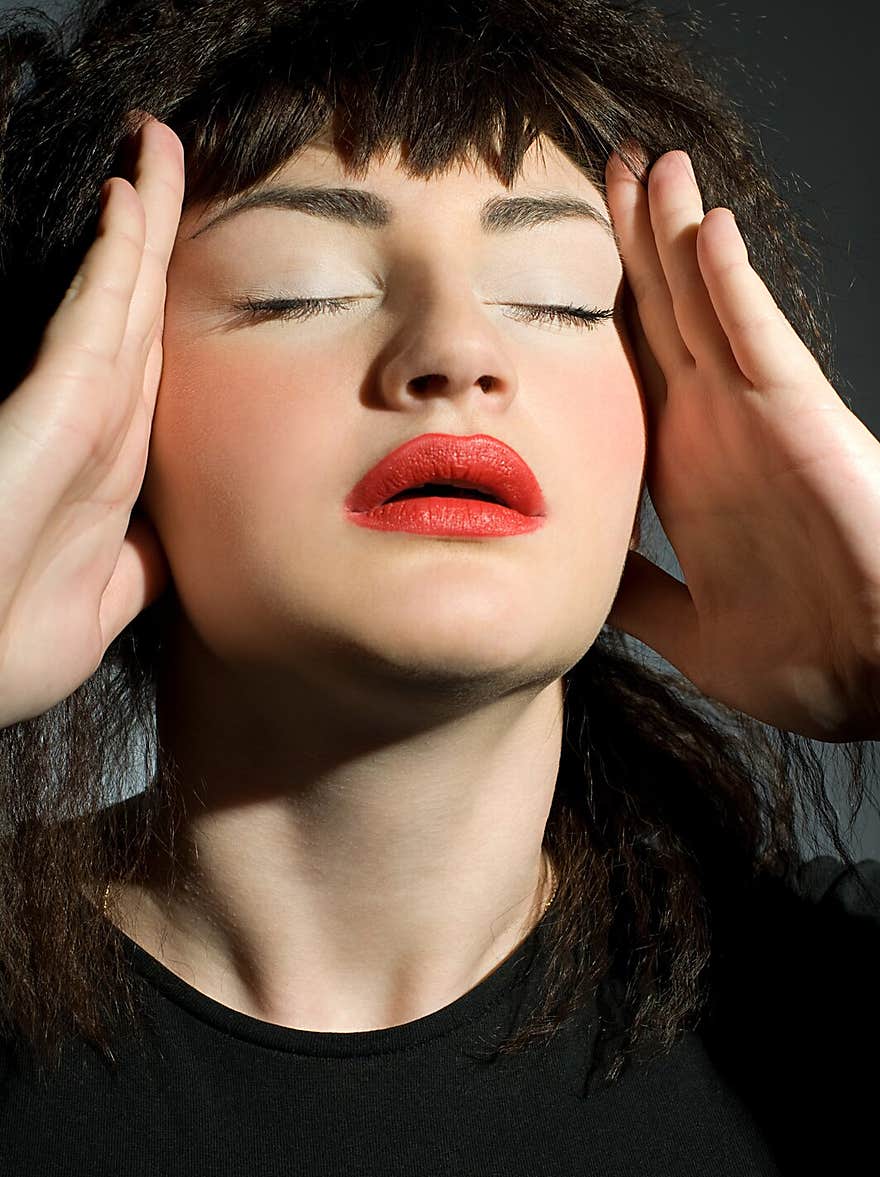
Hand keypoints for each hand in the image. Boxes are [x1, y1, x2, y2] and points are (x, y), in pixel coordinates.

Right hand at [0, 115, 183, 727]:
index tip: (189, 244)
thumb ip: (144, 563)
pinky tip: (132, 203)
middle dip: (156, 235)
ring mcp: (63, 418)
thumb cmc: (6, 649)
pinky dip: (114, 264)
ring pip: (120, 304)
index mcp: (108, 467)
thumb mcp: (102, 606)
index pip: (150, 364)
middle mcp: (88, 430)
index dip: (166, 298)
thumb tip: (181, 538)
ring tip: (160, 146)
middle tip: (170, 153)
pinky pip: (93, 326)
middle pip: (138, 316)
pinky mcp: (44, 417)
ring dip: (143, 224)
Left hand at [603, 145, 879, 740]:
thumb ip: (635, 597)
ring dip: (673, 234)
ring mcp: (759, 420)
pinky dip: (731, 284)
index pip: (629, 373)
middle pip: (663, 317)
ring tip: (639, 166)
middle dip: (629, 247)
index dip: (594, 316)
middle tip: (594, 174)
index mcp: (686, 471)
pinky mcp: (802, 423)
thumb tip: (580, 580)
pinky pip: (760, 339)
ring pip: (708, 306)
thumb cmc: (805, 664)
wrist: (876, 684)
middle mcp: (718, 431)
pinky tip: (702, 229)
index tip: (548, 268)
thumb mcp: (688, 631)